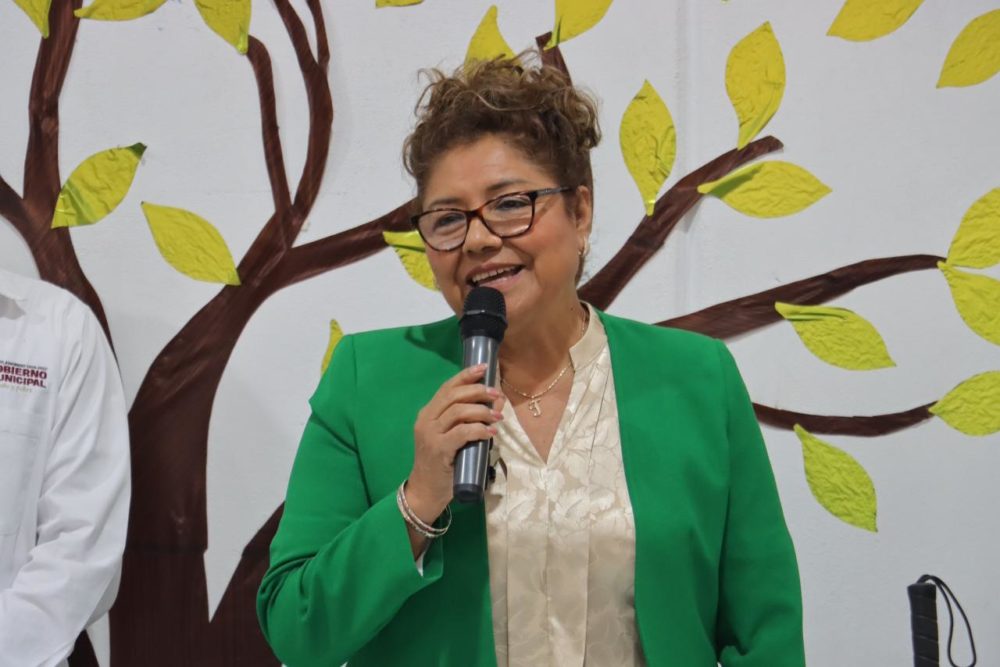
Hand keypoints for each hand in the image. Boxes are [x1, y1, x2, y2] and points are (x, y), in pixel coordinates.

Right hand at [407, 364, 503, 522]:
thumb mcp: (453, 438)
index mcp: (428, 414)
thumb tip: (495, 402)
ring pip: (458, 411)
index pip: (447, 388)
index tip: (485, 368)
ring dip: (482, 410)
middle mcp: (427, 420)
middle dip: (478, 391)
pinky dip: (479, 429)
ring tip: (497, 416)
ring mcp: (431, 434)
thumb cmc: (442, 464)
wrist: (426, 491)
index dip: (466, 376)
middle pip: (453, 395)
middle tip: (496, 394)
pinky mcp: (439, 449)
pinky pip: (462, 432)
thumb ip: (468, 421)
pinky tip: (491, 433)